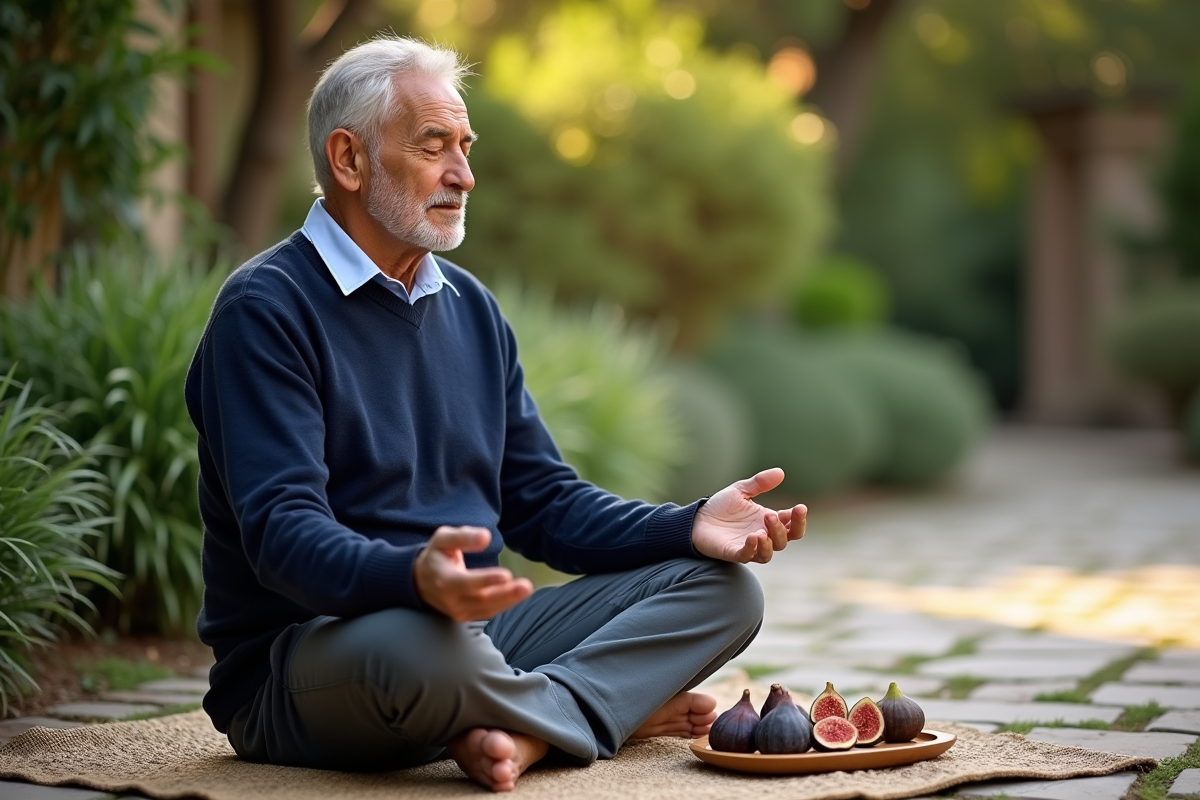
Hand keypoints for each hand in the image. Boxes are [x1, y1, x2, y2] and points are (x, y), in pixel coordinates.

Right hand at [414, 526, 533, 621]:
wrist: (420, 581)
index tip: (506, 575)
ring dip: (509, 600)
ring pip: (487, 609)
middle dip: (505, 594)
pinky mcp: (466, 616)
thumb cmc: (436, 555)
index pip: (466, 582)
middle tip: (526, 586)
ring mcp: (458, 611)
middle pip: (481, 600)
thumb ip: (463, 537)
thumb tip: (486, 537)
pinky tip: (516, 594)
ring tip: (525, 589)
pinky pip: (488, 612)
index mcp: (444, 579)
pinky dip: (504, 604)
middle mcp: (451, 600)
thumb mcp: (443, 539)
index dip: (486, 580)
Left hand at [691, 468, 805, 563]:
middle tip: (769, 515)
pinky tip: (752, 537)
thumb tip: (780, 472)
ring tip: (761, 530)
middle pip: (783, 540)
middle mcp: (762, 536)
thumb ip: (760, 483)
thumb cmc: (721, 506)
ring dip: (769, 543)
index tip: (800, 507)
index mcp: (768, 521)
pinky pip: (747, 556)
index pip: (792, 525)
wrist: (697, 518)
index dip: (799, 519)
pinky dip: (752, 549)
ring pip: (768, 553)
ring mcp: (749, 546)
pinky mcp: (733, 553)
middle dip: (781, 529)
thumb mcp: (741, 490)